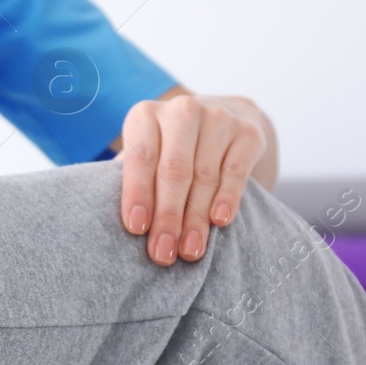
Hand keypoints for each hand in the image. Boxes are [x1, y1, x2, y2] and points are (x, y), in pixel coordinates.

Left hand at [116, 91, 276, 265]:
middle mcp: (182, 111)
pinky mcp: (248, 133)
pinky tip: (219, 222)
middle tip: (162, 253)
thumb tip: (116, 227)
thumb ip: (131, 181)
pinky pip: (236, 172)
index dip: (138, 193)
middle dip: (168, 217)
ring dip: (196, 219)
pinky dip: (227, 198)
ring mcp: (218, 118)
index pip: (141, 158)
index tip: (137, 228)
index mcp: (146, 116)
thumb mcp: (147, 154)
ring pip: (205, 176)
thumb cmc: (170, 149)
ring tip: (189, 251)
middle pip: (174, 171)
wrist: (226, 117)